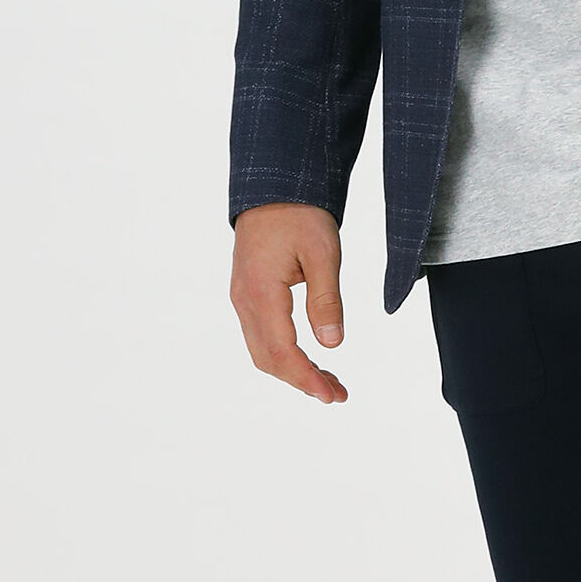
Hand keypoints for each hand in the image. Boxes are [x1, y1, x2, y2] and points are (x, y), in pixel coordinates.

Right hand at [231, 203, 346, 403]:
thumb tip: (332, 343)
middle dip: (302, 381)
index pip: (282, 352)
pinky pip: (262, 336)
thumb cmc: (299, 214)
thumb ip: (326, 300)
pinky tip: (310, 358)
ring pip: (263, 351)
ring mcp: (242, 298)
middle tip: (337, 394)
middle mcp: (245, 300)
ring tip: (329, 381)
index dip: (306, 378)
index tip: (331, 395)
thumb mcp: (324, 253)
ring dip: (294, 371)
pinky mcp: (248, 295)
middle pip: (268, 359)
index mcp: (261, 292)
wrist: (274, 186)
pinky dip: (285, 355)